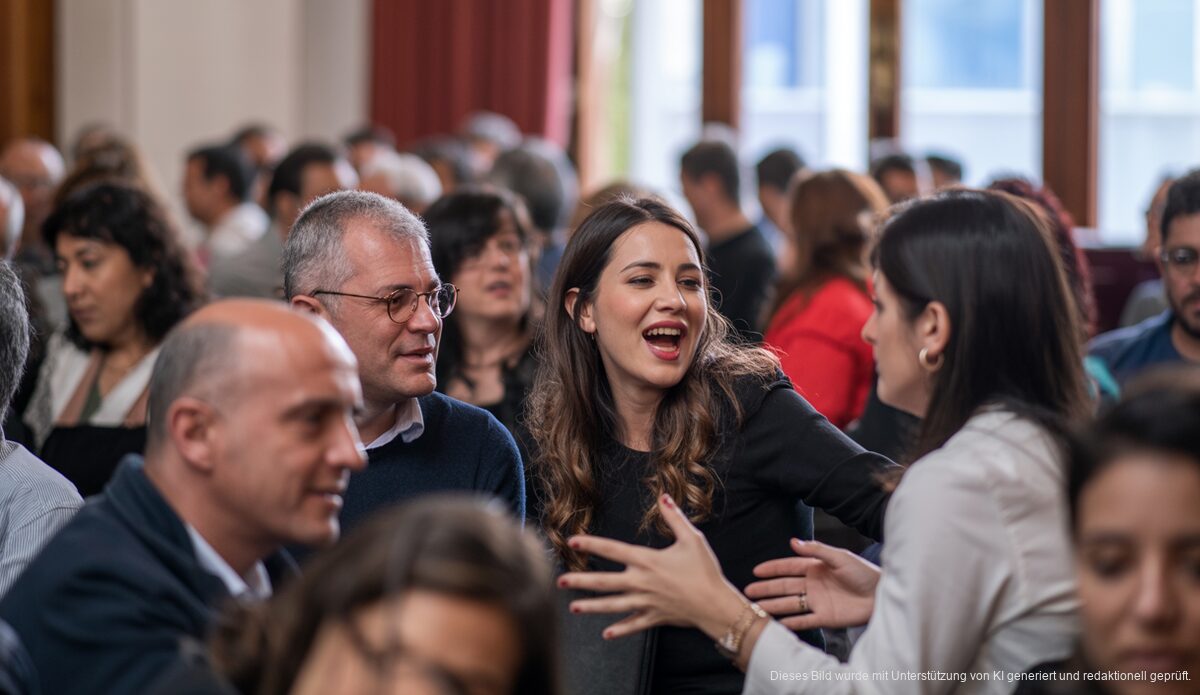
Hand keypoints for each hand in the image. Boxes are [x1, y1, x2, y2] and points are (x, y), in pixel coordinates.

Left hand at [557, 494, 750, 642]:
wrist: (716, 605)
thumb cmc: (705, 571)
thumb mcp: (692, 539)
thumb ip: (675, 518)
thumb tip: (663, 497)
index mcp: (647, 561)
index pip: (613, 550)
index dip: (591, 544)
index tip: (571, 541)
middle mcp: (641, 582)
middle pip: (605, 581)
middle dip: (581, 581)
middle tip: (560, 582)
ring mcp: (646, 602)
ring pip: (613, 605)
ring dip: (592, 607)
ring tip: (573, 608)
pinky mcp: (654, 617)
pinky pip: (633, 624)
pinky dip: (620, 629)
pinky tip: (606, 633)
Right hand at [744, 539, 879, 629]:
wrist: (883, 594)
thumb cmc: (864, 572)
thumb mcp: (839, 556)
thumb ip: (816, 550)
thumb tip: (792, 542)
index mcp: (816, 568)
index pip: (789, 567)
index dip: (773, 569)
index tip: (756, 571)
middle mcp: (813, 585)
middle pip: (784, 587)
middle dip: (766, 588)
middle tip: (748, 591)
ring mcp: (818, 602)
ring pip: (790, 604)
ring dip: (773, 606)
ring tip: (756, 608)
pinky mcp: (826, 617)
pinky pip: (804, 621)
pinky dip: (791, 623)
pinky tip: (778, 624)